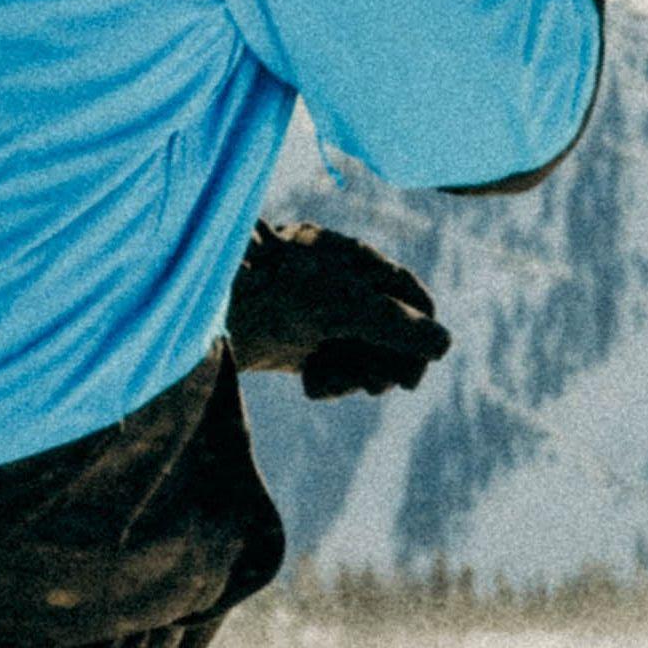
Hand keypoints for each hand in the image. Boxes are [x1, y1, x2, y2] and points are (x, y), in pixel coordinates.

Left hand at [227, 219, 449, 400]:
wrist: (202, 307)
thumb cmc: (271, 294)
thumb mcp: (340, 306)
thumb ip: (395, 324)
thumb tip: (445, 345)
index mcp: (357, 261)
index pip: (412, 299)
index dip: (420, 338)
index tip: (409, 378)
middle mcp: (341, 284)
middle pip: (391, 332)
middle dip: (385, 363)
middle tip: (371, 386)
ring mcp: (318, 313)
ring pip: (362, 354)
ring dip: (355, 376)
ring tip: (330, 384)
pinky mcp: (296, 342)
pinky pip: (332, 366)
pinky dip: (329, 380)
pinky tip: (313, 386)